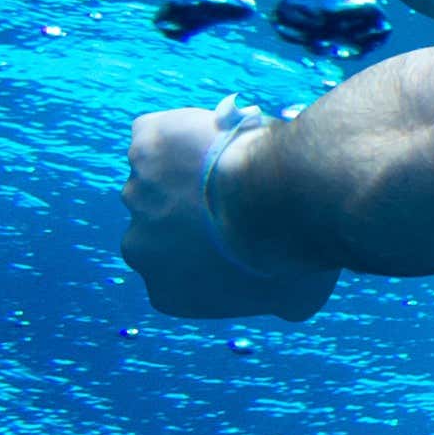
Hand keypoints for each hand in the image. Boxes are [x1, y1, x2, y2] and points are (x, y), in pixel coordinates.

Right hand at [119, 103, 336, 320]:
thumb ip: (281, 304)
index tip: (241, 234)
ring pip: (161, 178)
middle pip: (163, 226)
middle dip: (192, 211)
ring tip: (234, 162)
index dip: (212, 250)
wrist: (279, 199)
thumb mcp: (297, 299)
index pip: (181, 273)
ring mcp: (137, 193)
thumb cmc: (293, 255)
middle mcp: (139, 249)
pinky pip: (157, 132)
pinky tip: (217, 131)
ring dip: (190, 169)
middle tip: (238, 196)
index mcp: (165, 292)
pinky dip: (181, 128)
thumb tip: (293, 306)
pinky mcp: (144, 146)